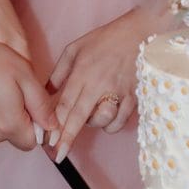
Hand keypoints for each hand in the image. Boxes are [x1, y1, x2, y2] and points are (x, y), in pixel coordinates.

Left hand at [48, 5, 156, 162]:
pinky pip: (119, 122)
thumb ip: (59, 72)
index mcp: (83, 72)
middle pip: (80, 118)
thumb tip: (47, 92)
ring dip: (92, 124)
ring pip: (101, 122)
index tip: (48, 142)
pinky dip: (110, 125)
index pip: (66, 105)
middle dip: (67, 138)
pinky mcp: (133, 98)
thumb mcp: (75, 48)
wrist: (140, 33)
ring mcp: (118, 93)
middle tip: (58, 155)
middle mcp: (99, 85)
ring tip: (91, 113)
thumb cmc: (106, 39)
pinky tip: (107, 116)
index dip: (56, 126)